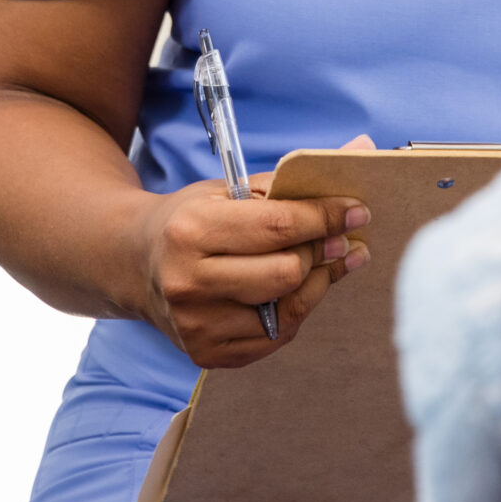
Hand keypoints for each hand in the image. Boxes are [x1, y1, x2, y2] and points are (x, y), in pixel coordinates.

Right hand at [135, 182, 369, 367]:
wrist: (135, 263)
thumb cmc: (192, 220)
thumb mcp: (231, 188)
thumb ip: (293, 178)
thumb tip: (364, 147)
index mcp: (192, 230)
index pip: (278, 227)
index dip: (326, 217)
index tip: (358, 211)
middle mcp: (188, 281)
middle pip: (286, 273)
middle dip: (320, 252)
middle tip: (338, 239)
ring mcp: (195, 324)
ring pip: (286, 310)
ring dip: (314, 284)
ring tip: (323, 263)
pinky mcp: (206, 354)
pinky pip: (273, 337)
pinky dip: (292, 312)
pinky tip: (293, 291)